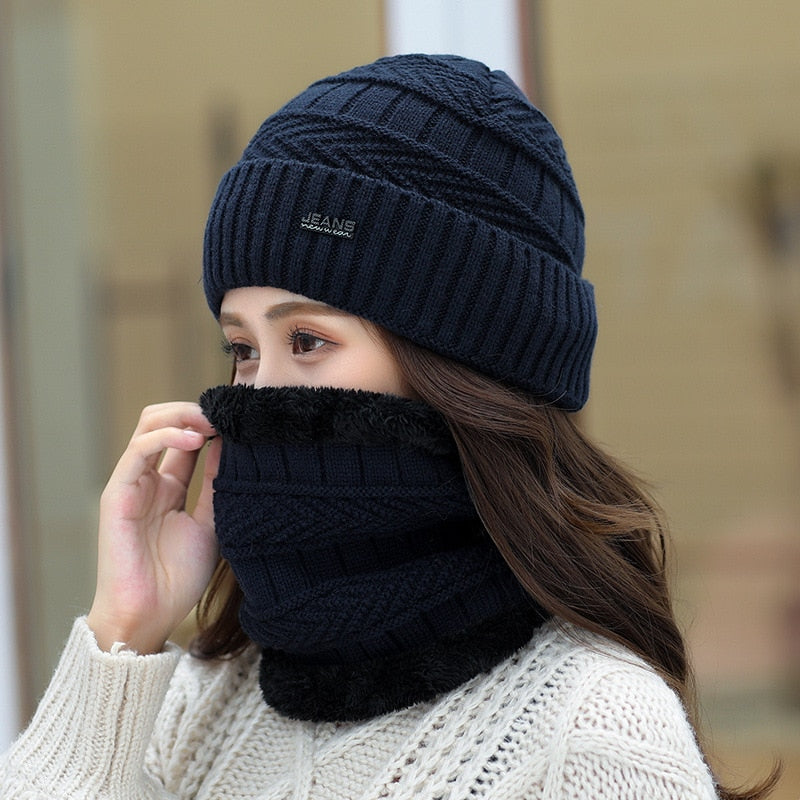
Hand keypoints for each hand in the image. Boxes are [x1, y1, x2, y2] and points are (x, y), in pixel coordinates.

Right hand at [87, 402, 220, 653]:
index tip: (241, 417)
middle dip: (196, 411)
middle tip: (227, 413)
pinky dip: (167, 436)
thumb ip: (215, 484)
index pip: (187, 438)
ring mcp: (132, 483)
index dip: (212, 423)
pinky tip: (196, 440)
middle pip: (165, 421)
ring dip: (183, 416)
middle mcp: (149, 479)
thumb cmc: (178, 577)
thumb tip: (231, 444)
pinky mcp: (117, 493)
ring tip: (213, 420)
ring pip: (149, 425)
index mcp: (169, 486)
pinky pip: (139, 451)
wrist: (150, 616)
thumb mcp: (211, 521)